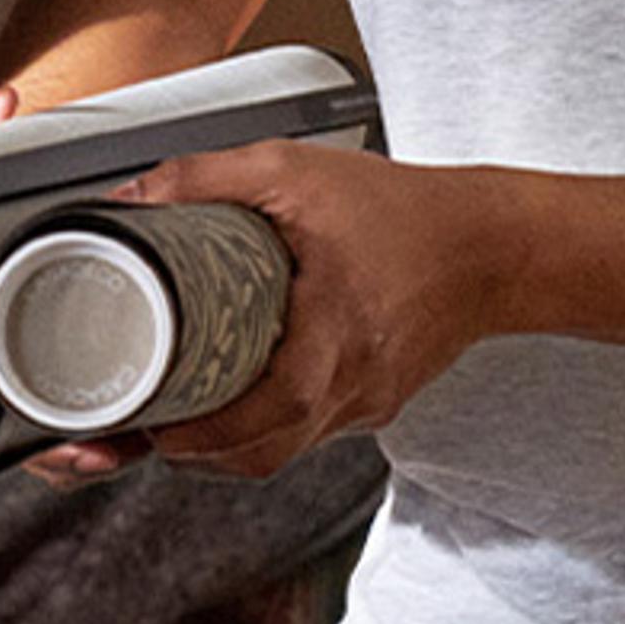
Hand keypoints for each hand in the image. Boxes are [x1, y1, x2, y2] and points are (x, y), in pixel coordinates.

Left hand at [73, 137, 501, 480]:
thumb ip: (208, 178)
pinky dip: (266, 427)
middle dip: (199, 453)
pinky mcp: (376, 401)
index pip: (275, 410)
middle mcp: (356, 381)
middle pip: (269, 451)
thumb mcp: (294, 170)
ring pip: (287, 449)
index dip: (210, 433)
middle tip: (144, 429)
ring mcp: (368, 400)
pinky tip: (232, 401)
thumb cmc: (402, 210)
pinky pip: (311, 431)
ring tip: (174, 419)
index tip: (154, 429)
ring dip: (228, 445)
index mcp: (338, 329)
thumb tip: (133, 198)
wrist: (492, 245)